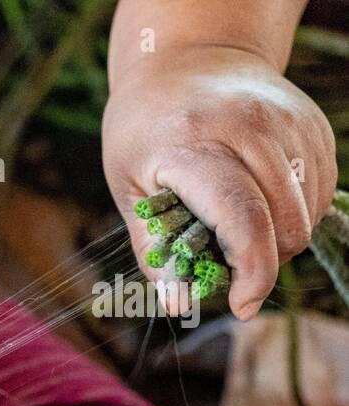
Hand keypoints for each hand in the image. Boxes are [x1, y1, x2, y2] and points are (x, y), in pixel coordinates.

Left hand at [104, 45, 337, 317]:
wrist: (188, 59)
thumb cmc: (145, 131)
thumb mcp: (128, 187)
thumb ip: (154, 249)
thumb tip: (178, 305)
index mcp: (193, 145)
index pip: (242, 217)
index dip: (251, 271)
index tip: (240, 304)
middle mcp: (250, 128)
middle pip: (285, 224)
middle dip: (263, 263)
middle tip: (228, 265)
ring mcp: (288, 123)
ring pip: (308, 213)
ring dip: (280, 240)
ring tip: (237, 229)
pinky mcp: (312, 125)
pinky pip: (320, 192)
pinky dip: (295, 214)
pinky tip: (260, 202)